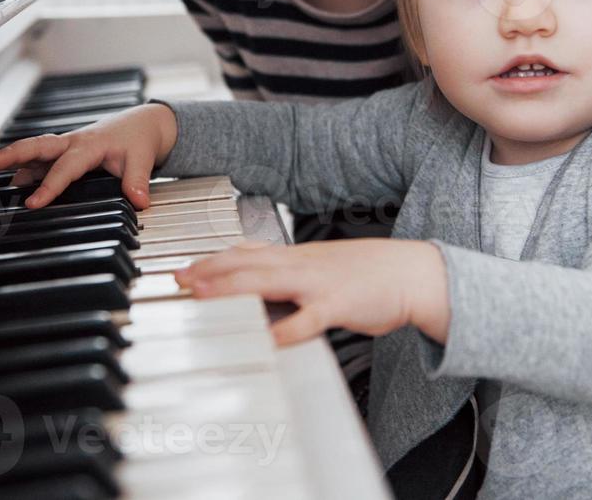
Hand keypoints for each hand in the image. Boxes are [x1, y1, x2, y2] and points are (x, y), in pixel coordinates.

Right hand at [0, 103, 177, 209]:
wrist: (142, 123)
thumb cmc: (139, 139)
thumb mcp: (143, 159)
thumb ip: (138, 181)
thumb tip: (139, 202)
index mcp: (89, 144)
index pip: (65, 167)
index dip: (49, 186)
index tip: (33, 203)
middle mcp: (73, 143)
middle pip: (37, 146)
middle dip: (11, 154)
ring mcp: (66, 146)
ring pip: (34, 150)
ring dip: (11, 157)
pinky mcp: (65, 152)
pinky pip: (41, 158)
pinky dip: (24, 166)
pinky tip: (12, 180)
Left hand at [173, 239, 450, 346]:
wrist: (412, 274)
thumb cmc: (369, 274)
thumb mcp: (323, 265)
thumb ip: (291, 271)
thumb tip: (261, 277)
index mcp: (297, 257)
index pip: (246, 252)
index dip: (212, 260)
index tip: (184, 268)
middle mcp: (302, 264)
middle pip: (246, 263)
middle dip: (209, 272)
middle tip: (179, 281)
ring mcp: (318, 283)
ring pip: (267, 283)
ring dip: (232, 290)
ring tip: (204, 298)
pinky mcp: (338, 305)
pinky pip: (307, 318)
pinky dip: (285, 328)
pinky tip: (266, 338)